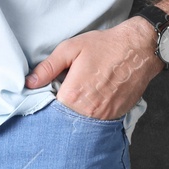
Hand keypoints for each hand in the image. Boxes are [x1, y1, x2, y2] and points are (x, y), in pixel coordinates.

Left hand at [24, 18, 162, 120]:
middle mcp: (87, 111)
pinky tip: (95, 96)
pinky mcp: (115, 117)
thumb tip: (29, 83)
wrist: (139, 49)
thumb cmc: (105, 46)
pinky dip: (92, 113)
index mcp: (73, 95)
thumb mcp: (71, 48)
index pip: (49, 108)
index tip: (51, 89)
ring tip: (83, 92)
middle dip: (62, 107)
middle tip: (68, 89)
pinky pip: (97, 122)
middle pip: (64, 118)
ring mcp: (103, 117)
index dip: (48, 99)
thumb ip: (48, 67)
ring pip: (81, 122)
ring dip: (77, 111)